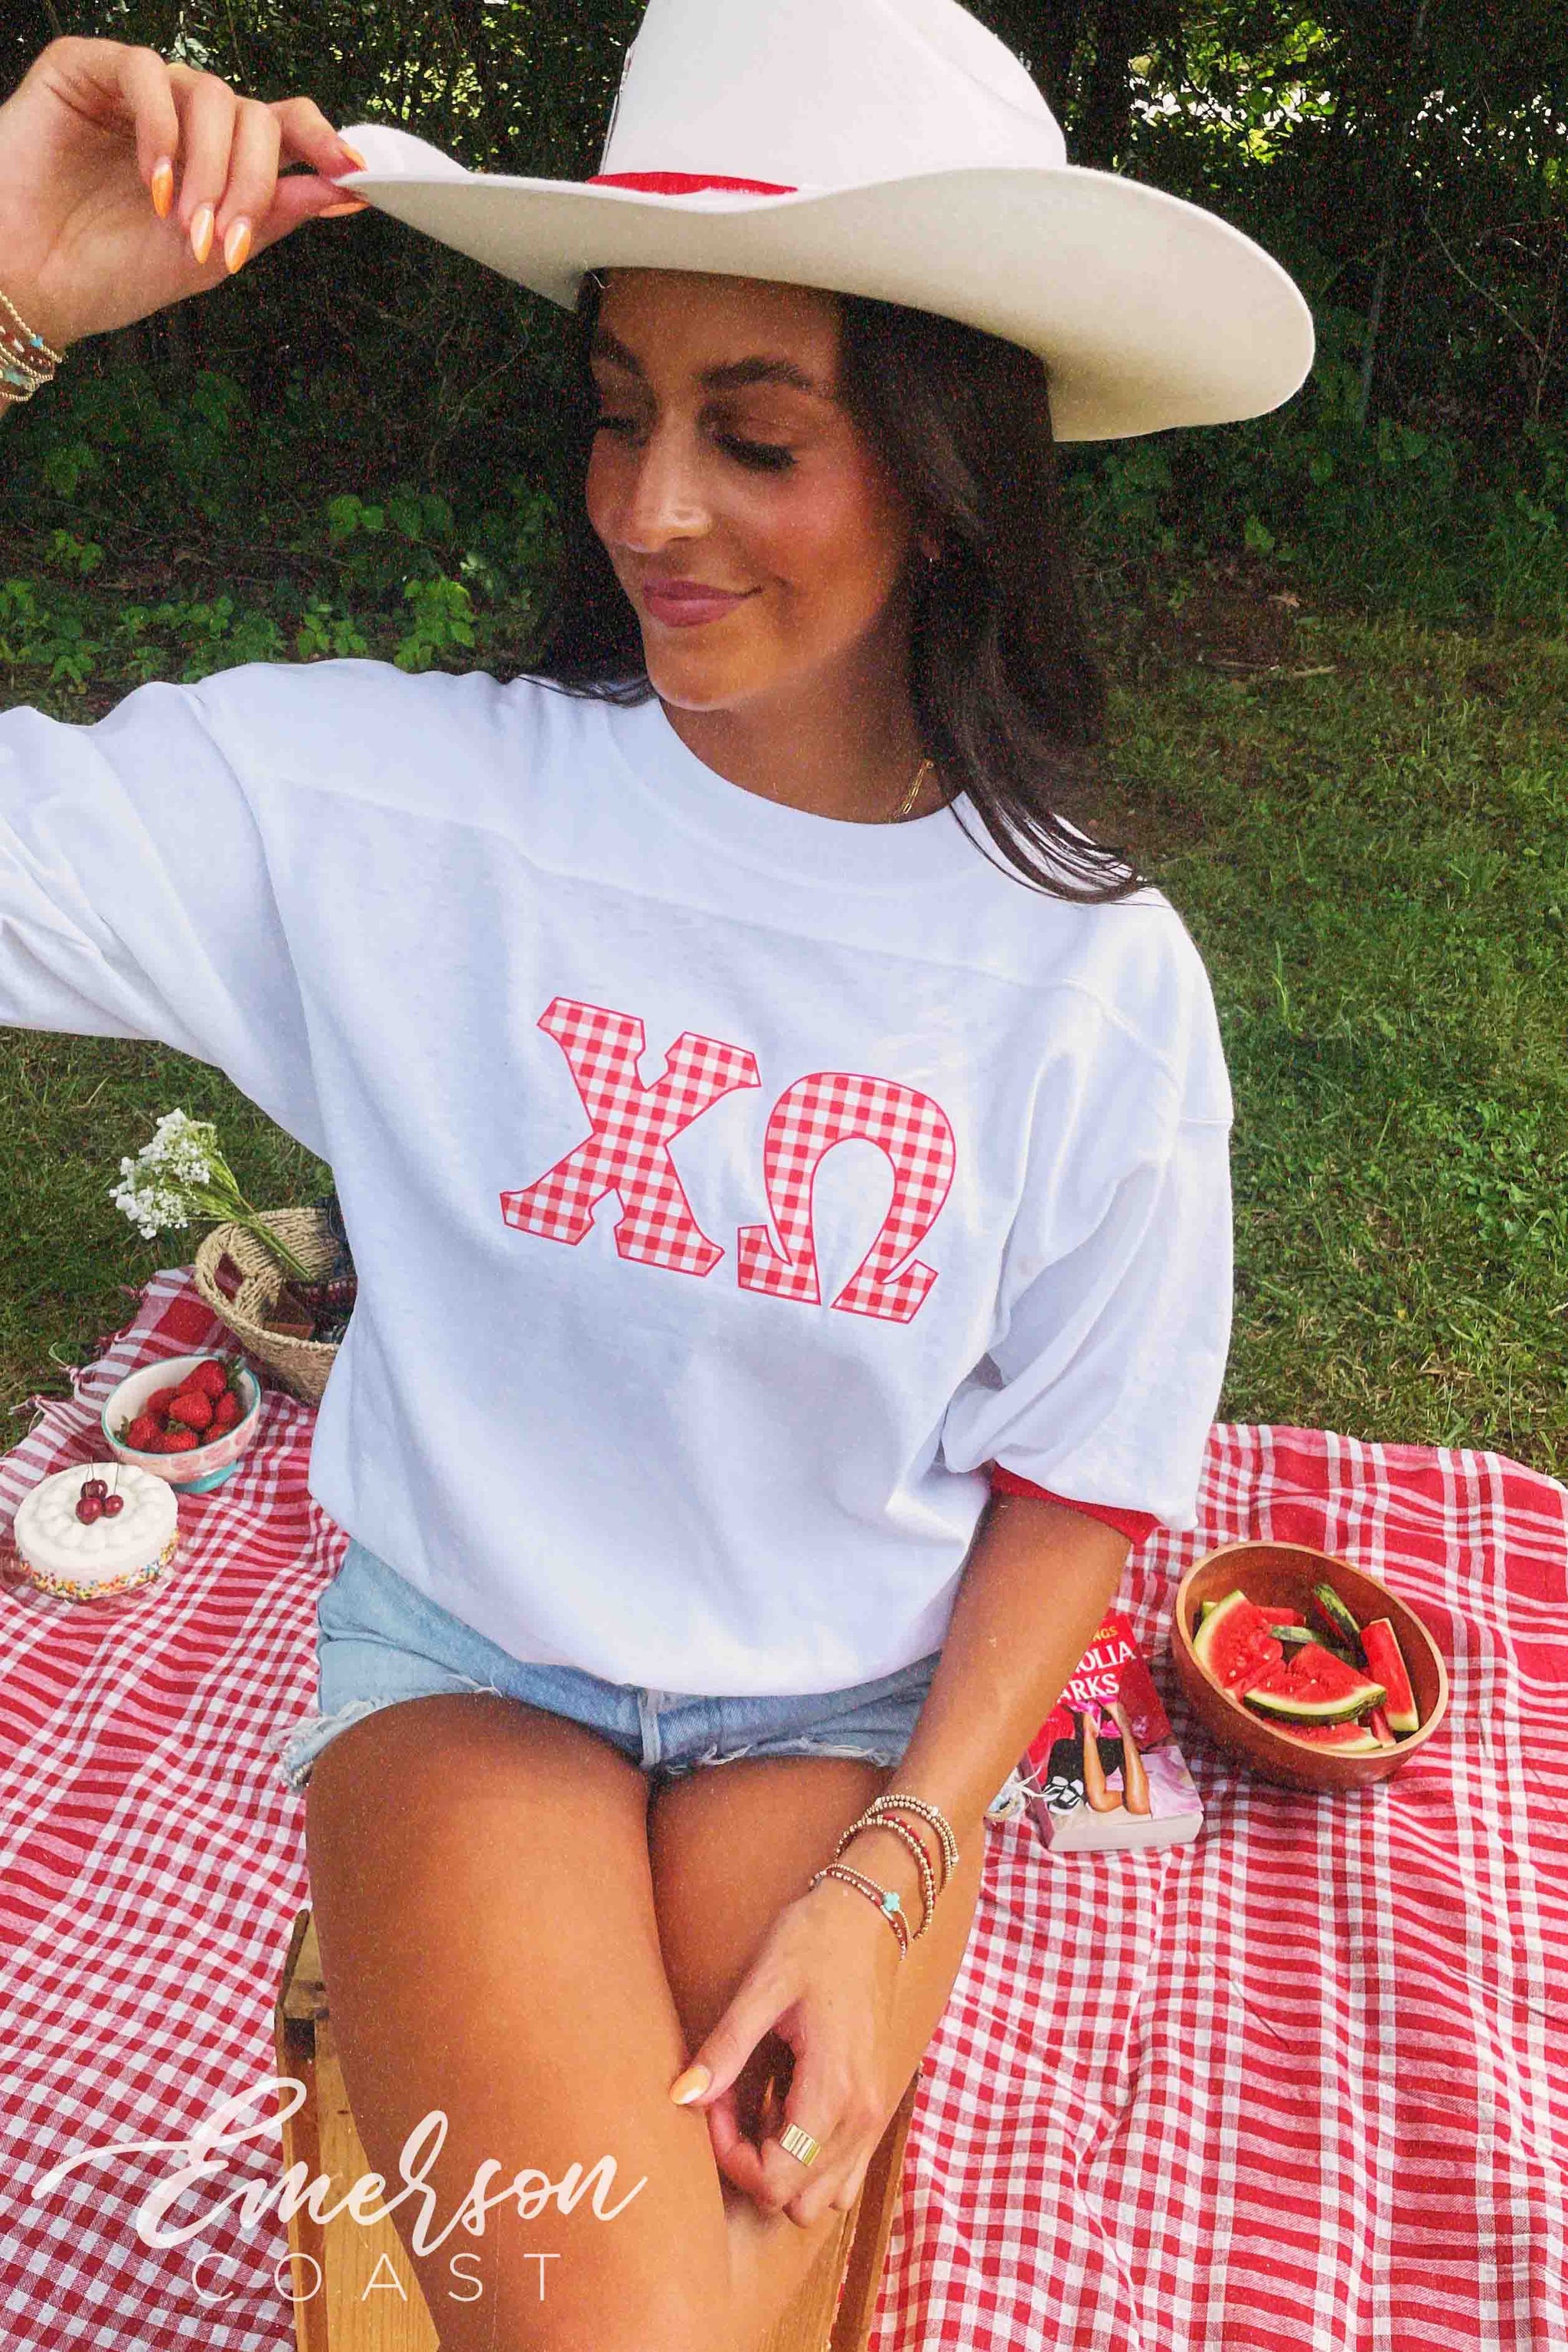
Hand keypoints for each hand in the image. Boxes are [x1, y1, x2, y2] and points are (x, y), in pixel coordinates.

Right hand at [0, 37, 366, 353]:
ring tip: (182, 222)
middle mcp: (181, 119)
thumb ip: (273, 216)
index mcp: (214, 157)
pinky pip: (145, 72)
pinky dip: (161, 130)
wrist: (33, 286)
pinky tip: (152, 182)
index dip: (320, 140)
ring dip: (209, 166)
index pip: (280, 127)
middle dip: (252, 180)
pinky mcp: (86, 70)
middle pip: (252, 115)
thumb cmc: (108, 274)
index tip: (352, 171)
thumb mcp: (209, 255)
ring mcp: (136, 93)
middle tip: (227, 236)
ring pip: (208, 93)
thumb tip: (341, 189)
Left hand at [668, 1876, 904, 2225]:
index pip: (776, 2179)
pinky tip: (785, 2111)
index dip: (731, 2156)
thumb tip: (681, 2098)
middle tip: (729, 2106)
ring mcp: (873, 2115)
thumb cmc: (813, 1940)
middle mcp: (861, 2115)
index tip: (714, 2103)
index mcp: (834, 2089)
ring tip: (757, 2108)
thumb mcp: (761, 1986)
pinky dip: (808, 2161)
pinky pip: (843, 2173)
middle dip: (752, 2166)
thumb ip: (725, 2048)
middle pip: (797, 2200)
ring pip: (822, 2197)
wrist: (868, 1914)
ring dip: (781, 2168)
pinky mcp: (874, 2106)